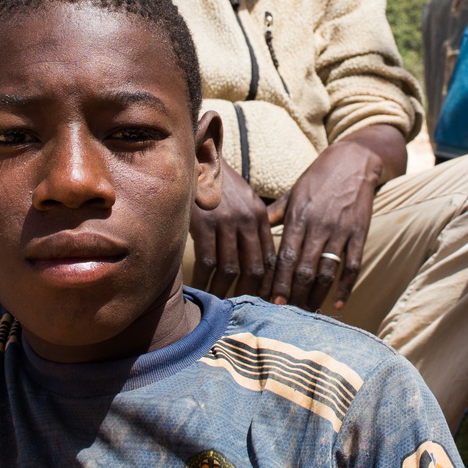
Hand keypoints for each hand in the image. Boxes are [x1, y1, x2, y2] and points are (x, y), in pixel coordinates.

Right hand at [190, 162, 274, 297]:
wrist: (197, 158)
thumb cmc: (220, 184)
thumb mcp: (246, 201)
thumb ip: (253, 227)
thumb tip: (259, 260)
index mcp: (259, 217)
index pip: (270, 258)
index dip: (268, 282)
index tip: (264, 300)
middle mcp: (246, 221)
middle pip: (254, 268)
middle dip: (250, 292)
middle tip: (243, 309)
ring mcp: (225, 223)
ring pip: (230, 269)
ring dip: (225, 290)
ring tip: (220, 303)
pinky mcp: (203, 224)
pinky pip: (207, 262)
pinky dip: (204, 279)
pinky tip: (200, 288)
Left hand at [265, 131, 391, 310]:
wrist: (354, 161)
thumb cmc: (318, 178)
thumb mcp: (293, 193)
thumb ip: (275, 215)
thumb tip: (255, 232)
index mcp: (298, 217)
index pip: (284, 257)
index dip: (278, 282)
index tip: (271, 302)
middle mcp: (318, 226)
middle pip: (304, 269)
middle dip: (294, 294)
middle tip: (288, 313)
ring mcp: (340, 231)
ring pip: (327, 271)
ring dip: (317, 295)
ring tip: (309, 312)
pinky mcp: (360, 233)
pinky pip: (352, 266)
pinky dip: (345, 287)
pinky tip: (338, 303)